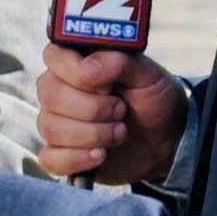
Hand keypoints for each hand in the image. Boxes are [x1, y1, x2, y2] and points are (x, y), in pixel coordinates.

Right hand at [35, 43, 188, 183]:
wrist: (165, 138)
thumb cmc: (150, 99)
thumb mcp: (146, 73)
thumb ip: (118, 61)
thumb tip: (87, 68)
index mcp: (75, 63)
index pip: (54, 57)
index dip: (77, 72)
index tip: (108, 84)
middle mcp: (59, 91)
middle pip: (51, 95)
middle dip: (93, 108)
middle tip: (121, 110)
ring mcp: (56, 123)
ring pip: (52, 128)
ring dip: (94, 134)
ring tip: (120, 132)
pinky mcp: (60, 154)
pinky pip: (51, 158)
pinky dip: (78, 158)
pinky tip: (101, 155)